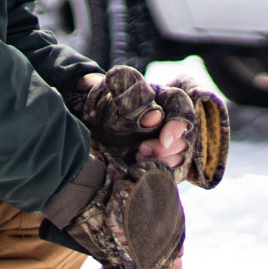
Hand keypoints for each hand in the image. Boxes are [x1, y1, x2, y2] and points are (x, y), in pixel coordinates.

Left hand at [74, 68, 189, 169]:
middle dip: (167, 148)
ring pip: (179, 156)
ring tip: (137, 156)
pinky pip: (168, 172)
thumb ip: (133, 99)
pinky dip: (156, 172)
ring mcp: (164, 144)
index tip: (164, 139)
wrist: (84, 128)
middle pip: (183, 137)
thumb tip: (155, 117)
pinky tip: (138, 167)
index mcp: (161, 98)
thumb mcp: (111, 96)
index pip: (181, 106)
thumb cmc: (100, 104)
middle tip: (141, 149)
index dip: (178, 124)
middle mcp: (168, 122)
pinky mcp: (156, 162)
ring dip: (162, 161)